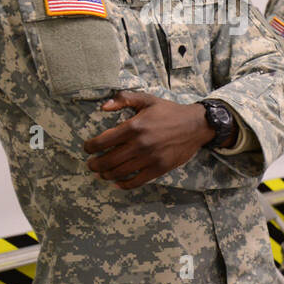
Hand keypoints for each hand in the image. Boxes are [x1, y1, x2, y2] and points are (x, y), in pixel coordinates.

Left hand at [82, 91, 213, 188]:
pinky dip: (124, 184)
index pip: (102, 141)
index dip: (90, 147)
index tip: (87, 148)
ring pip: (119, 172)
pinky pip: (137, 181)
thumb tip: (103, 107)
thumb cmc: (169, 112)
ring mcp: (150, 158)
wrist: (196, 125)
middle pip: (107, 160)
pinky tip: (118, 182)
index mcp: (134, 127)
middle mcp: (140, 144)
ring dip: (106, 175)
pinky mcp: (159, 168)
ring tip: (103, 173)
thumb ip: (123, 99)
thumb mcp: (147, 100)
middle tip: (91, 164)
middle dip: (94, 164)